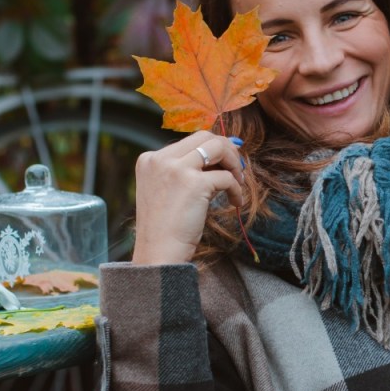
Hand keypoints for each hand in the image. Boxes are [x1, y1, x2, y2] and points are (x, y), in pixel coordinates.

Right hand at [131, 131, 247, 264]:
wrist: (158, 253)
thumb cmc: (165, 228)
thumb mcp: (167, 190)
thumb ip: (185, 170)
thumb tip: (221, 152)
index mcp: (150, 159)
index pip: (189, 141)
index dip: (213, 149)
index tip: (226, 163)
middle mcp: (160, 159)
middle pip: (204, 136)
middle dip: (227, 149)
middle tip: (238, 168)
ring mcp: (176, 169)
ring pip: (218, 147)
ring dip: (235, 163)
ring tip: (239, 182)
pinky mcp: (194, 183)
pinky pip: (227, 177)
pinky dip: (236, 189)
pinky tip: (236, 202)